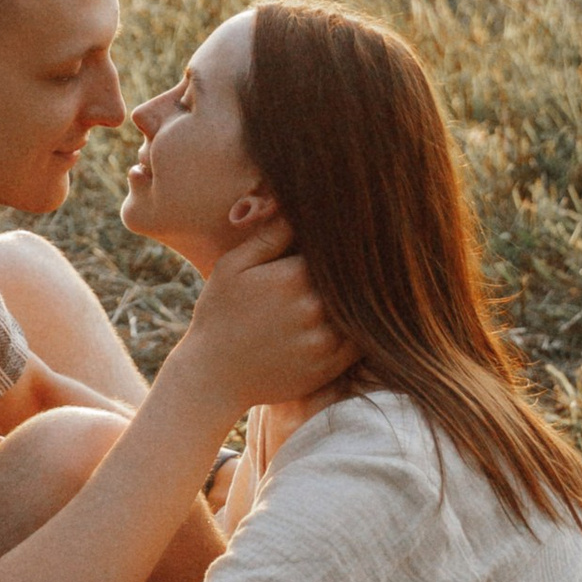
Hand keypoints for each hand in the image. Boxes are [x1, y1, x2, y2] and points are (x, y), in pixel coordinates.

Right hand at [178, 218, 350, 410]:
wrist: (213, 375)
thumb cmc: (220, 313)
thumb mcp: (233, 266)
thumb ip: (269, 236)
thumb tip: (296, 206)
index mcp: (292, 275)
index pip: (333, 250)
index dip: (338, 244)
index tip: (346, 236)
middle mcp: (313, 307)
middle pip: (350, 278)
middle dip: (352, 270)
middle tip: (366, 258)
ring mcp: (323, 339)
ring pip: (359, 309)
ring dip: (362, 298)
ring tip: (367, 286)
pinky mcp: (329, 366)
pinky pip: (360, 342)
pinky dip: (363, 329)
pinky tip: (358, 318)